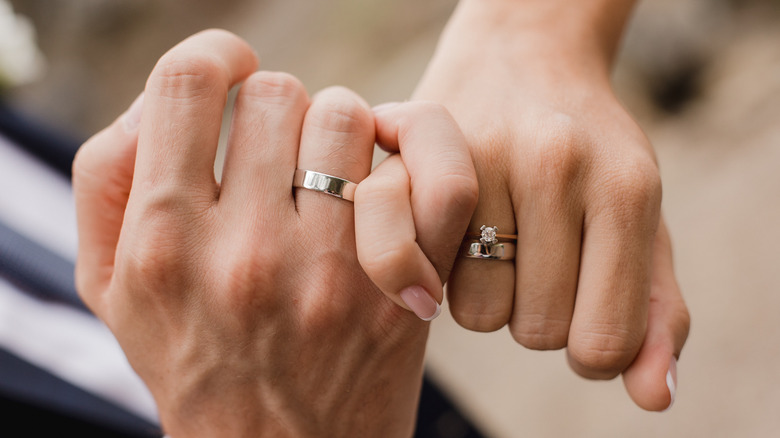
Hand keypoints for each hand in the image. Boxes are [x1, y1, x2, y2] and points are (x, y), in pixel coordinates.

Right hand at [72, 30, 473, 436]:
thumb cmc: (193, 363)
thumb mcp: (110, 287)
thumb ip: (108, 177)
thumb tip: (162, 102)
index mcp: (164, 241)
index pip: (189, 82)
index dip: (216, 58)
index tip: (232, 74)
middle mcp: (245, 252)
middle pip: (280, 94)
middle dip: (280, 112)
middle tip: (280, 155)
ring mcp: (330, 273)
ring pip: (351, 119)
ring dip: (342, 133)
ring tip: (330, 175)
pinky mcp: (398, 293)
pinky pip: (433, 176)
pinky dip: (422, 155)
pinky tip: (392, 177)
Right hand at [406, 0, 689, 410]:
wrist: (522, 57)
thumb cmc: (590, 154)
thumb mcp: (642, 223)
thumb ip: (656, 312)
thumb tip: (654, 398)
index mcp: (626, 187)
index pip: (604, 342)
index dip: (594, 348)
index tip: (585, 312)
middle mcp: (555, 164)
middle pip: (537, 330)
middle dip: (538, 313)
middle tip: (538, 265)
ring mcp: (481, 155)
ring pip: (477, 312)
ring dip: (487, 298)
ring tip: (492, 248)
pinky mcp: (418, 157)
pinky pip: (420, 268)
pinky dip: (435, 273)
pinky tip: (446, 242)